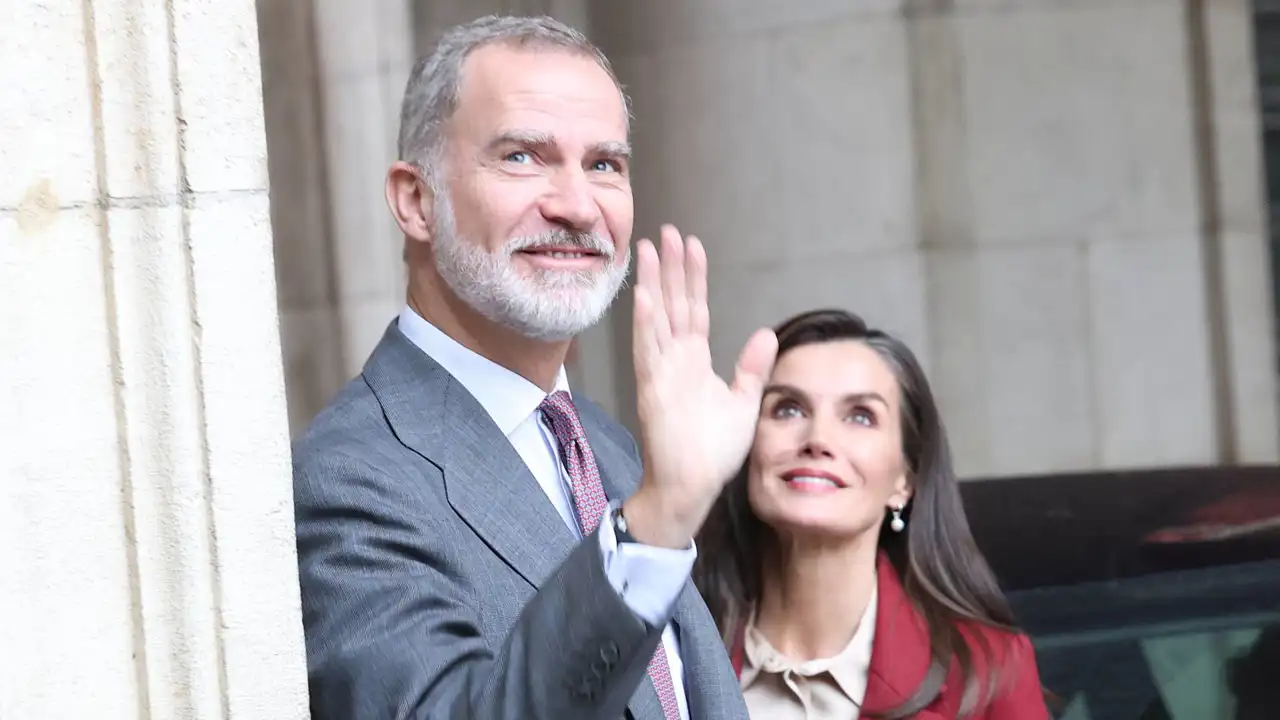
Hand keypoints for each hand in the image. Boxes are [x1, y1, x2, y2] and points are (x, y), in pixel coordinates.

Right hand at [623, 225, 777, 548]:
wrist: (692, 486)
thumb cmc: (713, 451)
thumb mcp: (743, 402)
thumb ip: (751, 367)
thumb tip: (766, 334)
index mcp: (695, 361)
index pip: (694, 308)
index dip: (693, 277)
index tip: (693, 246)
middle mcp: (675, 360)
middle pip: (672, 303)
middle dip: (669, 267)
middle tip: (667, 232)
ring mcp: (661, 372)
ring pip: (655, 317)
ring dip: (651, 283)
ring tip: (648, 249)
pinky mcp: (653, 390)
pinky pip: (648, 351)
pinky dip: (645, 324)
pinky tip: (644, 296)